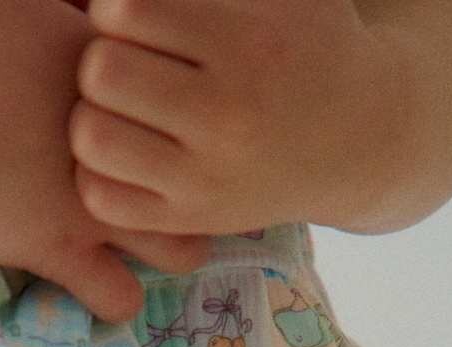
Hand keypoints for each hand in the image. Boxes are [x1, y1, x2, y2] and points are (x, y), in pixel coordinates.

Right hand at [0, 0, 215, 322]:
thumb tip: (81, 1)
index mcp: (119, 72)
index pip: (190, 95)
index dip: (187, 112)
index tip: (174, 124)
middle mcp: (125, 140)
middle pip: (203, 172)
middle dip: (197, 182)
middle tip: (175, 187)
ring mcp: (96, 201)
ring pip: (183, 248)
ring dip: (171, 246)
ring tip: (148, 243)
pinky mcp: (59, 250)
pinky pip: (120, 298)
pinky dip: (116, 296)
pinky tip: (101, 282)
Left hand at [68, 0, 389, 237]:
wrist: (360, 134)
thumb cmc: (306, 43)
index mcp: (245, 42)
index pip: (125, 11)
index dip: (114, 8)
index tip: (134, 19)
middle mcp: (225, 114)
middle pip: (101, 73)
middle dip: (100, 58)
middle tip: (123, 63)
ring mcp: (206, 176)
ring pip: (92, 138)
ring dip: (91, 115)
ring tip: (118, 109)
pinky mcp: (191, 220)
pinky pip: (103, 197)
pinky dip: (97, 172)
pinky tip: (124, 152)